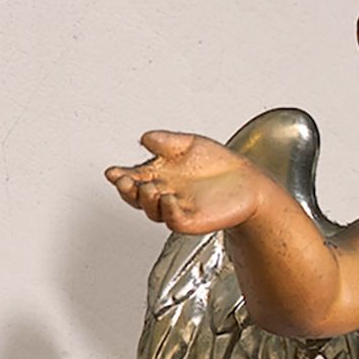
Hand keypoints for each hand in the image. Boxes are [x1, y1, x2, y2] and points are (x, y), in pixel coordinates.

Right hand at [105, 132, 266, 233]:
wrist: (246, 182)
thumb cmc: (216, 164)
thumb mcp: (189, 144)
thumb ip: (167, 142)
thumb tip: (146, 138)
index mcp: (157, 175)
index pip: (132, 178)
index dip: (119, 176)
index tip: (112, 171)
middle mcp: (162, 194)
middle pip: (136, 197)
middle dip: (126, 190)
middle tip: (123, 180)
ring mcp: (175, 209)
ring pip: (152, 211)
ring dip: (146, 200)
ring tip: (148, 187)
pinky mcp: (191, 221)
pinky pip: (174, 220)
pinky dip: (169, 210)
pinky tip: (169, 199)